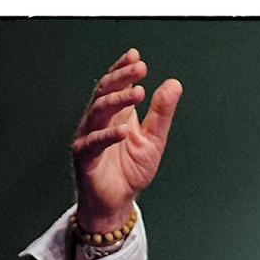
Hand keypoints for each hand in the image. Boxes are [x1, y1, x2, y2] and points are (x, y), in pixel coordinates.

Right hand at [72, 48, 182, 232]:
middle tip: (140, 68)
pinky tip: (123, 130)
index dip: (123, 69)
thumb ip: (161, 113)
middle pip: (105, 92)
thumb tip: (173, 83)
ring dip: (118, 101)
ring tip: (138, 93)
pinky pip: (95, 143)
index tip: (136, 56)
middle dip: (122, 78)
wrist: (116, 203)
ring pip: (99, 112)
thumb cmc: (130, 171)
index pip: (116, 84)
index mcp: (116, 114)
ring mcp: (90, 137)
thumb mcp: (153, 140)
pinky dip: (108, 135)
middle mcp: (100, 121)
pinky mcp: (85, 157)